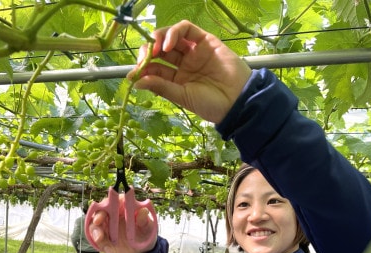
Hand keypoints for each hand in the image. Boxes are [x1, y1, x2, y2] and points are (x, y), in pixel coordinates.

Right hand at [87, 195, 156, 252]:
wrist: (140, 251)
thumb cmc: (145, 234)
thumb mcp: (148, 229)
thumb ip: (145, 221)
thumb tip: (143, 211)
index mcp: (125, 206)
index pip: (116, 198)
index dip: (111, 199)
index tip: (109, 204)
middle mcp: (112, 213)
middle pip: (101, 209)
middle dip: (98, 215)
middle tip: (98, 222)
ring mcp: (105, 224)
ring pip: (95, 225)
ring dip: (97, 233)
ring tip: (107, 246)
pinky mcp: (101, 235)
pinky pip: (95, 238)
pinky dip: (102, 245)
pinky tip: (111, 252)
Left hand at [128, 20, 251, 123]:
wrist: (237, 101)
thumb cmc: (211, 104)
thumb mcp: (182, 97)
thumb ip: (161, 86)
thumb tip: (136, 82)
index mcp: (177, 80)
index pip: (156, 69)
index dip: (143, 69)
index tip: (132, 74)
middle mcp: (183, 64)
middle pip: (160, 51)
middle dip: (148, 52)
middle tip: (143, 59)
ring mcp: (194, 51)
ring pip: (171, 37)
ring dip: (159, 40)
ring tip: (155, 50)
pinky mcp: (205, 40)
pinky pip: (187, 29)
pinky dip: (174, 32)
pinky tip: (168, 44)